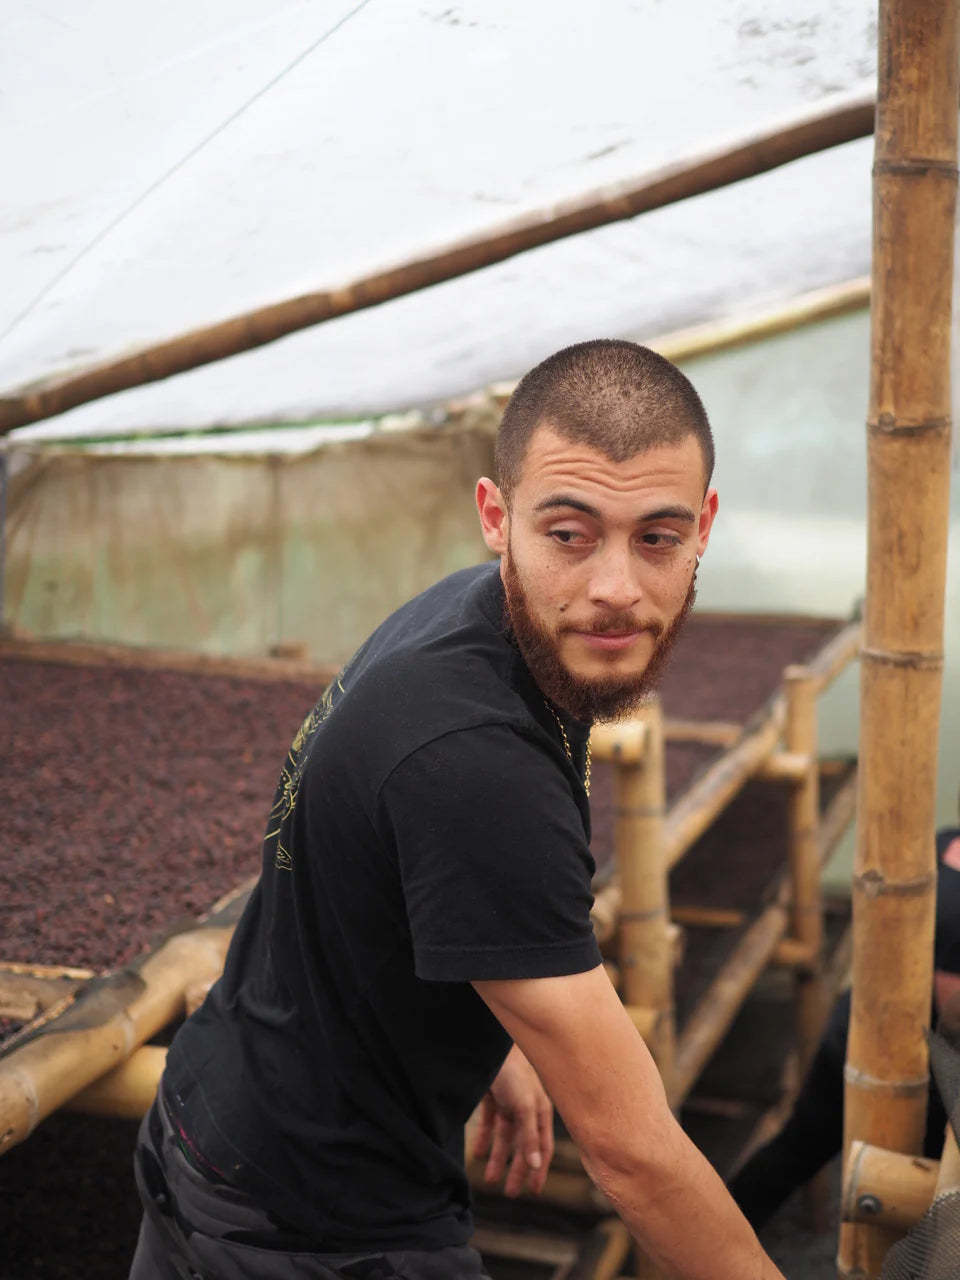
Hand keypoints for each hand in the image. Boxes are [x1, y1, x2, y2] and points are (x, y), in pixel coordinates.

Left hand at [471, 1043, 553, 1196]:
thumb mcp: (524, 1105)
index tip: (534, 1191)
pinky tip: (476, 1153)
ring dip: (497, 1158)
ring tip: (488, 1178)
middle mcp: (527, 1109)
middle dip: (516, 1169)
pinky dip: (484, 1138)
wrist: (489, 1045)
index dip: (539, 1169)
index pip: (542, 1147)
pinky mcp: (492, 1097)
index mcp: (540, 1112)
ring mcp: (508, 1103)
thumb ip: (529, 1135)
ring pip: (504, 1137)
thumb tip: (535, 1165)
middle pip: (523, 1146)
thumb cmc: (514, 1071)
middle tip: (510, 1193)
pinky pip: (489, 1123)